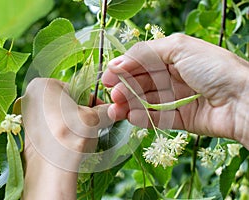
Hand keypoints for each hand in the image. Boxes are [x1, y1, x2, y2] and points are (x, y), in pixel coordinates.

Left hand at [21, 78, 111, 198]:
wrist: (52, 167)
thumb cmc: (71, 134)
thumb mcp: (93, 119)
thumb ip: (104, 111)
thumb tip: (112, 110)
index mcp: (44, 85)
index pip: (77, 89)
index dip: (93, 101)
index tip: (103, 111)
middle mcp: (30, 98)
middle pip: (65, 102)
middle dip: (81, 113)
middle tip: (94, 125)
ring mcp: (27, 117)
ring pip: (58, 116)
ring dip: (73, 123)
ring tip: (83, 136)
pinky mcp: (28, 133)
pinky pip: (50, 129)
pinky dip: (62, 133)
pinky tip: (70, 143)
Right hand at [102, 33, 248, 148]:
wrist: (242, 101)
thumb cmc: (213, 68)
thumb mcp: (179, 48)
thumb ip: (146, 53)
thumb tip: (118, 64)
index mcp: (174, 56)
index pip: (142, 62)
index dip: (124, 68)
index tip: (107, 77)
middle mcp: (174, 76)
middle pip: (142, 82)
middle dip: (124, 88)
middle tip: (112, 96)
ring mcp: (177, 98)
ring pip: (146, 101)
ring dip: (128, 105)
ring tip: (114, 111)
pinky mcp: (181, 118)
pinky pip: (157, 118)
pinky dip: (142, 118)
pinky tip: (131, 118)